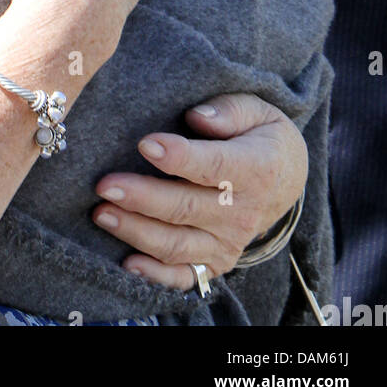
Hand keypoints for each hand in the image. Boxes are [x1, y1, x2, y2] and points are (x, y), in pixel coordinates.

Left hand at [91, 92, 307, 289]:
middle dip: (142, 198)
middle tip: (104, 185)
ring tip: (101, 214)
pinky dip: (155, 275)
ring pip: (178, 244)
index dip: (179, 157)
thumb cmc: (258, 134)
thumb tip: (197, 116)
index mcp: (256, 168)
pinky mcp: (216, 262)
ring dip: (136, 231)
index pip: (214, 166)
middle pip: (186, 207)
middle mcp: (242, 212)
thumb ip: (228, 109)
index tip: (145, 143)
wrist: (285, 178)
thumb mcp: (256, 109)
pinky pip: (184, 277)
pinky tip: (125, 263)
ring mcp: (228, 242)